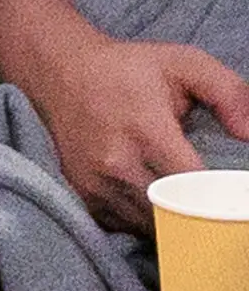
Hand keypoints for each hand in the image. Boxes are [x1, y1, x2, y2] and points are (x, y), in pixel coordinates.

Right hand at [15, 29, 248, 232]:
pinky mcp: (82, 195)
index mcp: (147, 132)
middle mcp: (117, 165)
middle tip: (214, 210)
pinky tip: (157, 207)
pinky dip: (143, 223)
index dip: (215, 198)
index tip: (229, 199)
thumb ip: (229, 93)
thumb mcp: (186, 64)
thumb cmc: (129, 69)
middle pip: (169, 214)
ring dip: (171, 223)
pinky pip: (121, 226)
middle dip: (196, 216)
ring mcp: (96, 184)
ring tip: (188, 210)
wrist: (62, 75)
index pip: (191, 185)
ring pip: (145, 226)